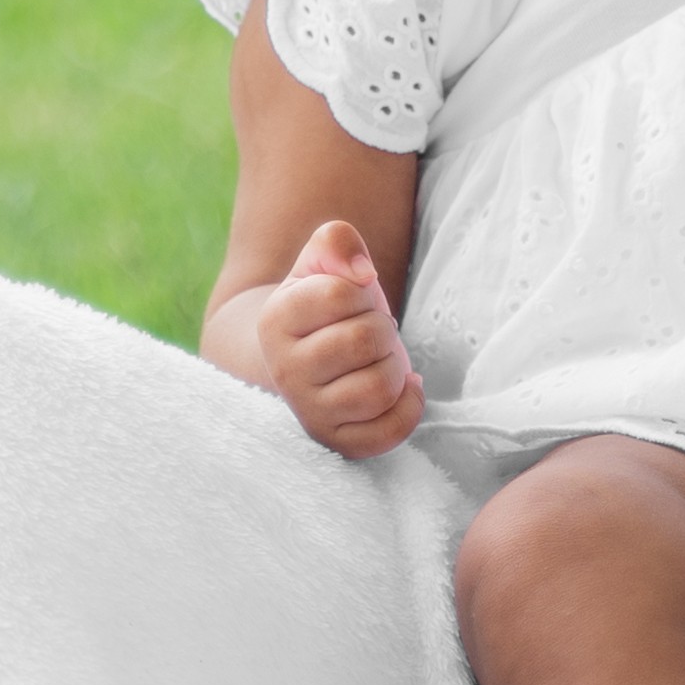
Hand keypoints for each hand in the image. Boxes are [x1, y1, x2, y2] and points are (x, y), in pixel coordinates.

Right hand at [256, 219, 423, 457]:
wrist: (302, 359)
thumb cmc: (321, 307)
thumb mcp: (320, 262)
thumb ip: (336, 241)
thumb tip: (362, 272)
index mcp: (275, 320)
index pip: (340, 292)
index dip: (361, 290)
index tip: (353, 300)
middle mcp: (285, 371)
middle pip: (366, 340)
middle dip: (382, 327)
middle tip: (371, 331)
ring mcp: (310, 412)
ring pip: (379, 388)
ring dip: (395, 366)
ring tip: (381, 360)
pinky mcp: (338, 442)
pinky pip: (388, 432)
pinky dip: (409, 406)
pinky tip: (403, 388)